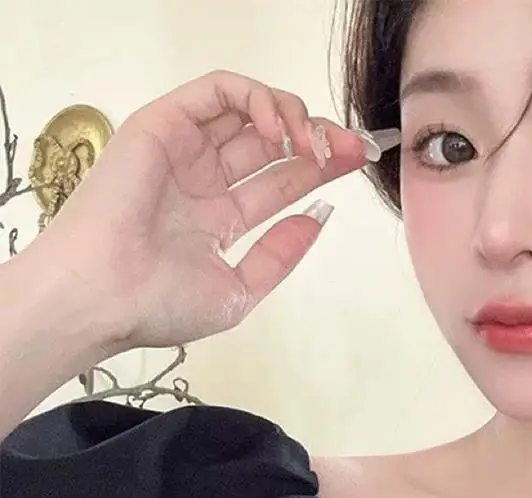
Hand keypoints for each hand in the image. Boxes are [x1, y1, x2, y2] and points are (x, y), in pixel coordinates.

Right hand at [22, 70, 372, 353]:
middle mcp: (204, 180)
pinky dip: (256, 99)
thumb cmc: (158, 304)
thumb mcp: (238, 291)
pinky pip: (218, 92)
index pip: (280, 180)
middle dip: (319, 141)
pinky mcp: (165, 124)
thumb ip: (278, 256)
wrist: (106, 298)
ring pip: (249, 110)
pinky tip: (279, 130)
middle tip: (352, 149)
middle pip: (272, 144)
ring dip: (293, 118)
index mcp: (218, 217)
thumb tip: (317, 219)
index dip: (322, 169)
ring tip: (316, 145)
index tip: (357, 166)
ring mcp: (185, 151)